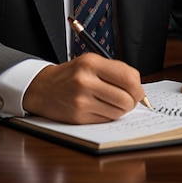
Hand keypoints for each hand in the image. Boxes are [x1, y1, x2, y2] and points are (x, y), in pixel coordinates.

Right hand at [22, 53, 145, 123]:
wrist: (42, 88)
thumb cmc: (71, 75)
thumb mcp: (90, 62)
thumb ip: (115, 71)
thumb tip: (139, 88)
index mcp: (91, 62)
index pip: (128, 77)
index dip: (139, 87)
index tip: (138, 91)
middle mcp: (86, 80)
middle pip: (127, 98)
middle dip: (132, 101)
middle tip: (129, 99)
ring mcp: (82, 100)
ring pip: (119, 112)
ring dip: (121, 110)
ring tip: (112, 102)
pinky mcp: (79, 117)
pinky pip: (107, 120)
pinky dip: (108, 116)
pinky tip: (100, 108)